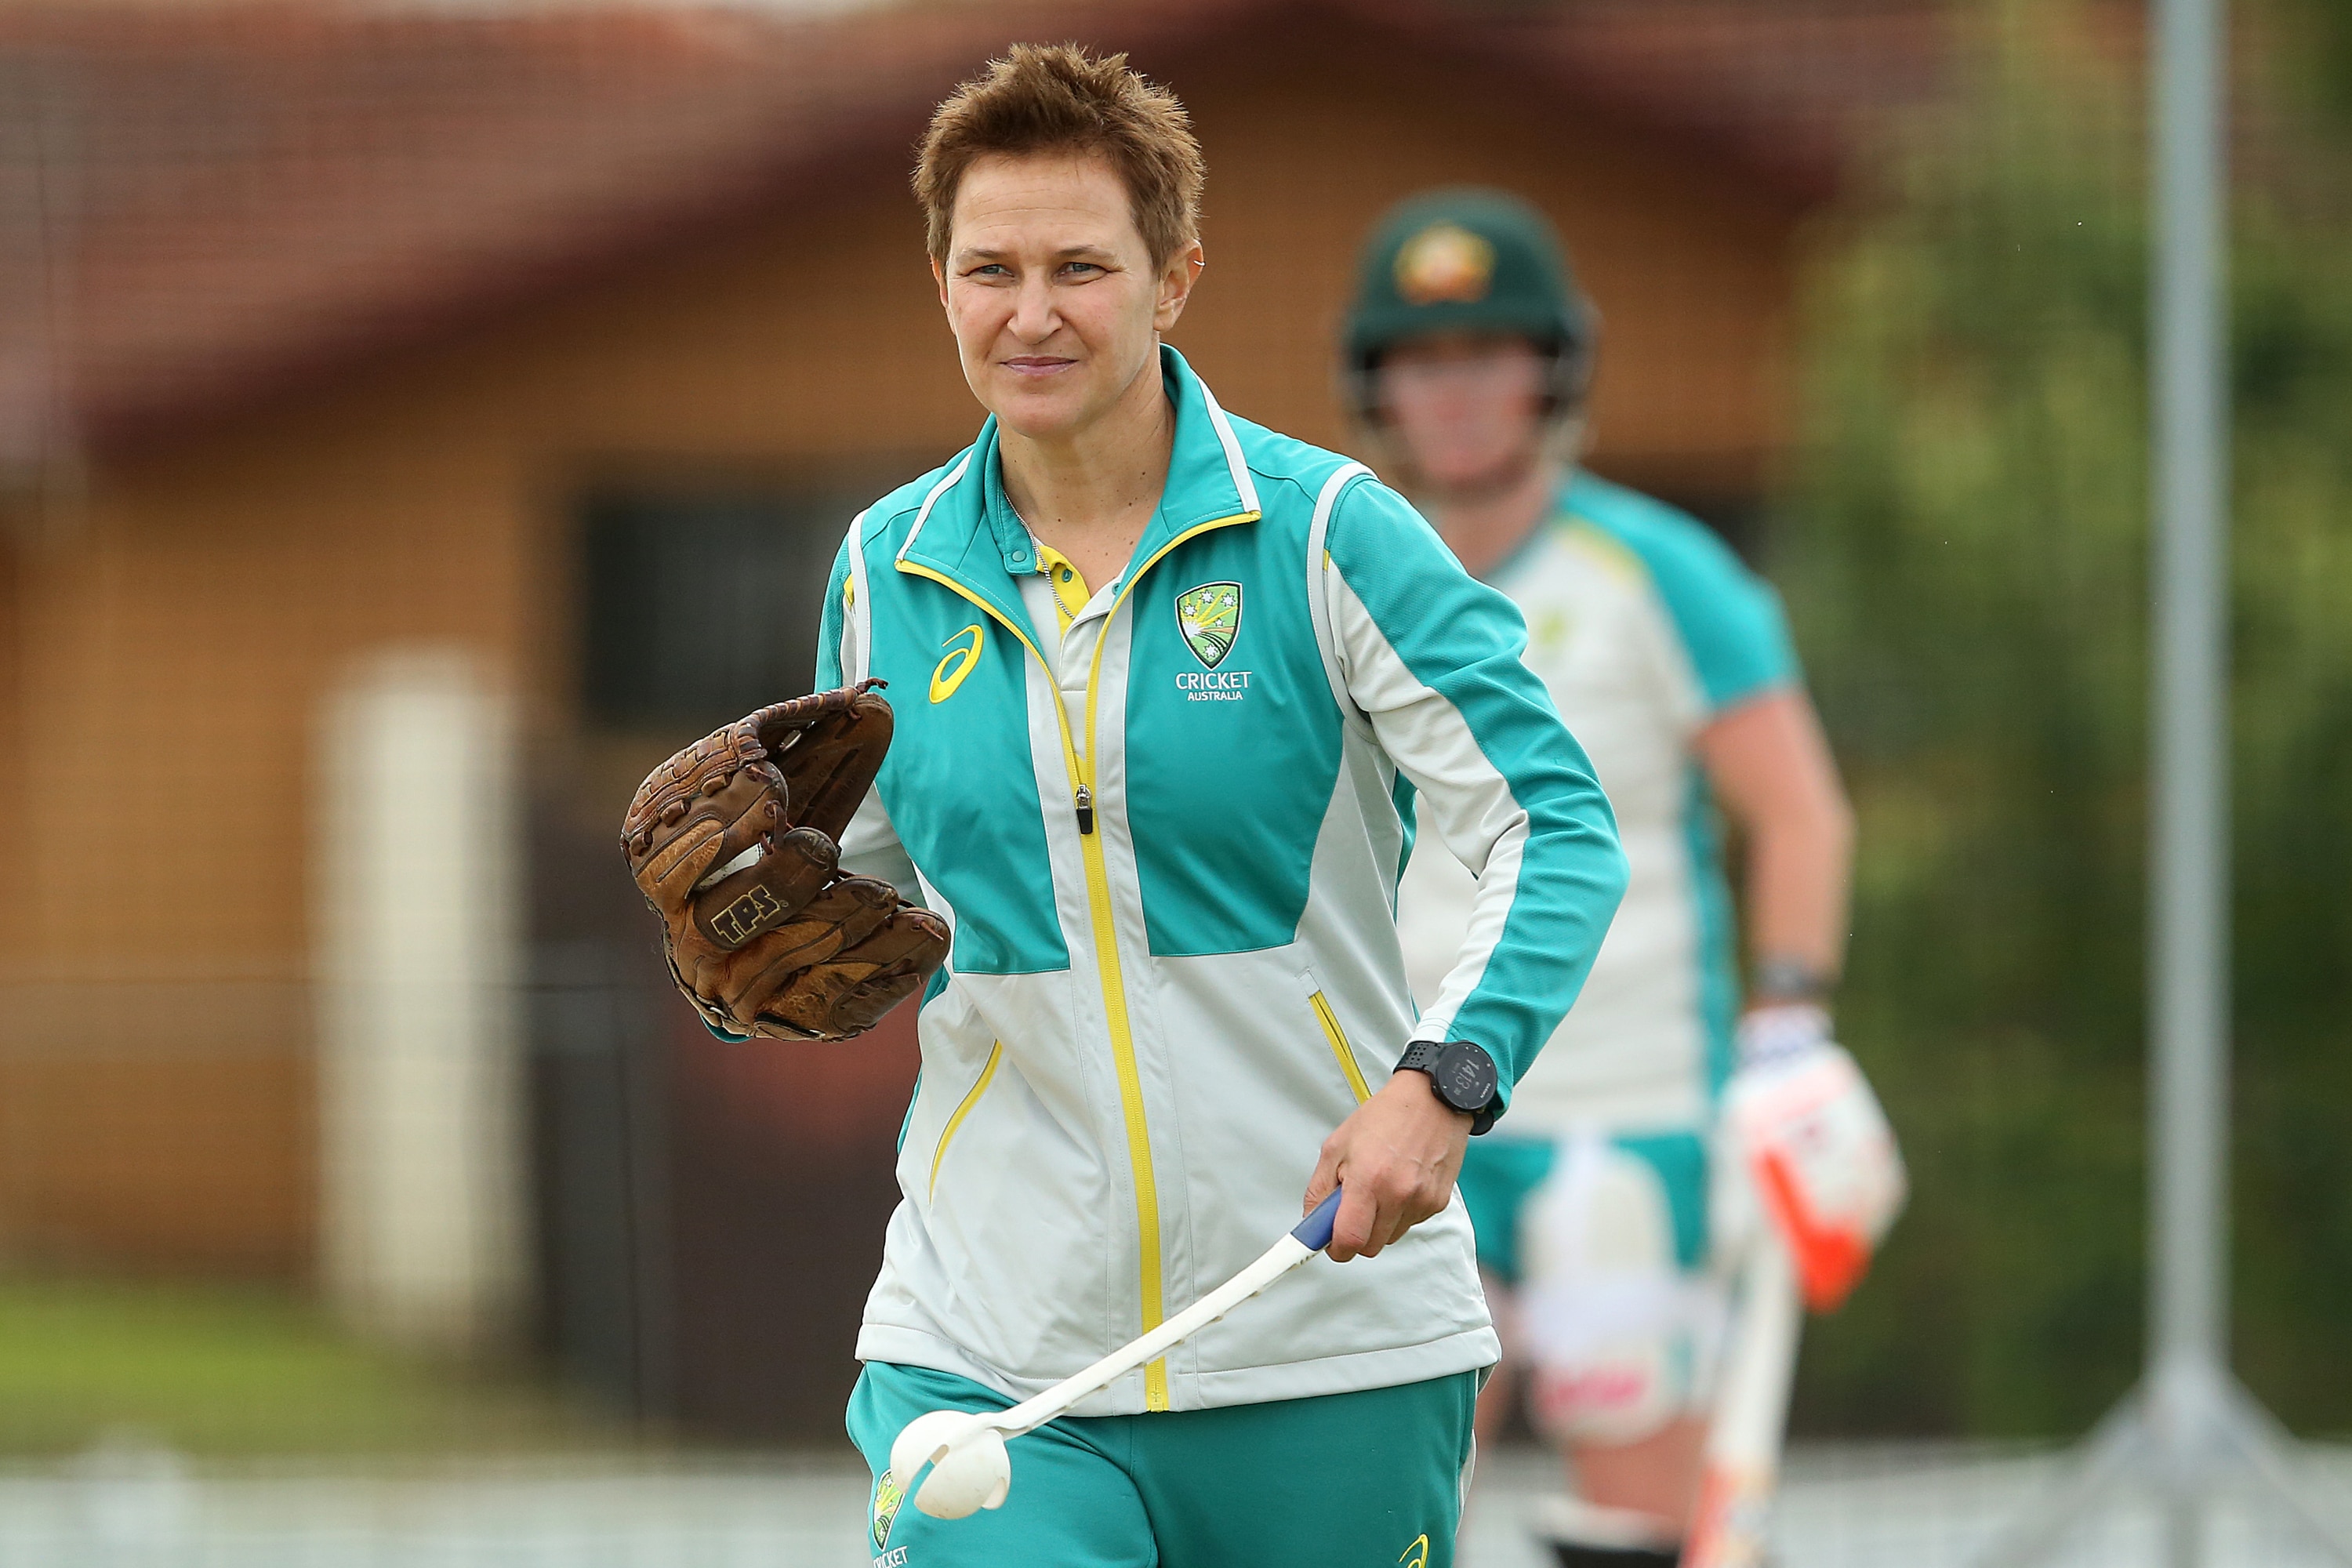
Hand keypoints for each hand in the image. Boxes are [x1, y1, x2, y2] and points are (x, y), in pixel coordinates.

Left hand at [1303, 1071, 1470, 1261]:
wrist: (1432, 1099)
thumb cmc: (1387, 1116)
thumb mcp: (1337, 1145)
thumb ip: (1320, 1189)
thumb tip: (1313, 1221)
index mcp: (1369, 1180)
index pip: (1349, 1240)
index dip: (1335, 1248)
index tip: (1327, 1246)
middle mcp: (1399, 1194)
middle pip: (1370, 1247)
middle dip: (1356, 1234)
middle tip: (1351, 1206)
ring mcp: (1422, 1201)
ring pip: (1390, 1237)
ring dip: (1379, 1223)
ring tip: (1379, 1186)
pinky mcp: (1438, 1203)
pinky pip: (1410, 1224)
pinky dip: (1400, 1212)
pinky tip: (1399, 1184)